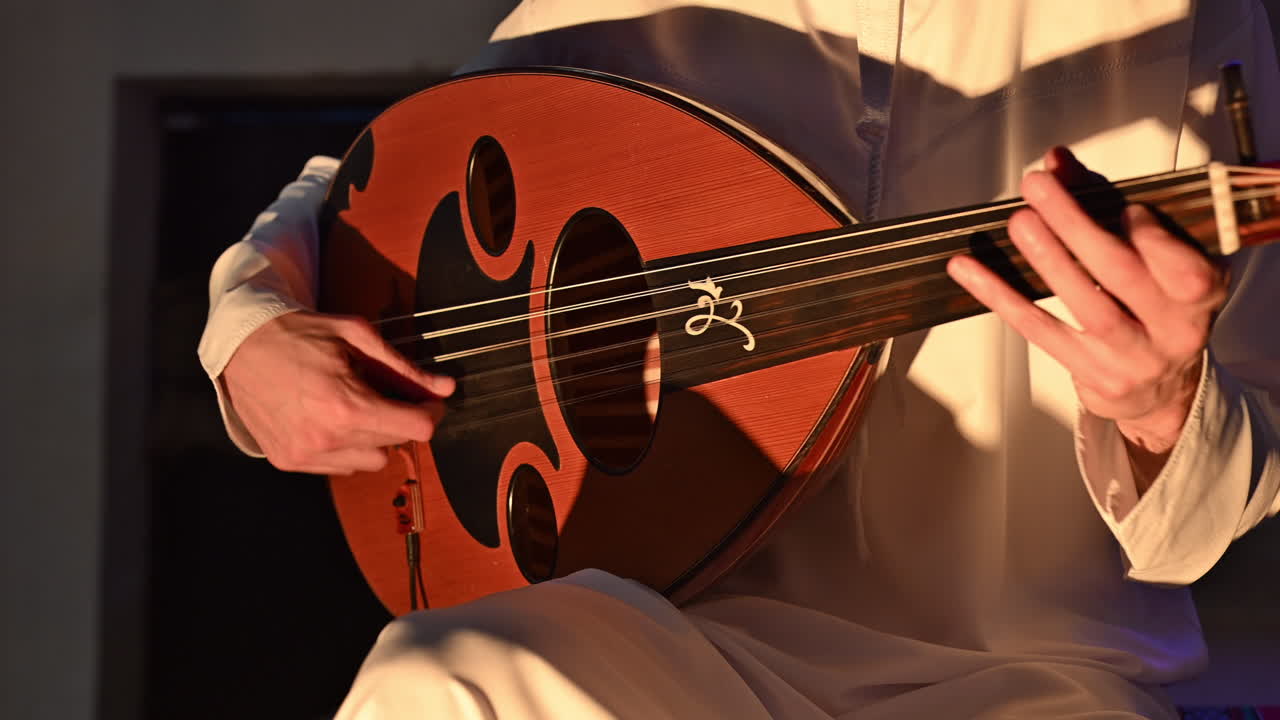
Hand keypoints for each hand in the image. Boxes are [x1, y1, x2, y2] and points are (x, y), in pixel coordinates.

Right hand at [222, 310, 455, 474]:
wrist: (240, 344)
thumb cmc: (300, 333)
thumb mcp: (357, 337)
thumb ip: (404, 368)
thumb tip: (445, 386)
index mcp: (347, 406)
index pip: (417, 429)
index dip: (431, 412)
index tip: (428, 400)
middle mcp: (326, 439)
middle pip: (396, 445)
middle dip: (400, 420)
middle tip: (384, 394)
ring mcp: (305, 455)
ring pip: (370, 461)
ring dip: (373, 438)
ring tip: (352, 406)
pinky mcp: (289, 461)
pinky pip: (340, 466)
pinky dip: (345, 447)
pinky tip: (330, 419)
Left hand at [946, 147, 1227, 481]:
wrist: (1163, 392)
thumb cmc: (1155, 309)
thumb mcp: (1155, 259)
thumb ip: (1106, 205)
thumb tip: (1056, 162)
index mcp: (1201, 293)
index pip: (1182, 266)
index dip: (1152, 238)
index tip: (1124, 206)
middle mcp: (1175, 329)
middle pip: (1123, 274)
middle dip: (1078, 227)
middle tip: (1040, 189)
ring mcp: (1133, 357)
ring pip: (1088, 306)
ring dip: (1048, 260)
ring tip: (1019, 222)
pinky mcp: (1093, 375)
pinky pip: (1040, 331)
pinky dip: (1002, 296)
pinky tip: (969, 270)